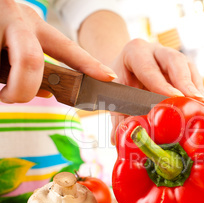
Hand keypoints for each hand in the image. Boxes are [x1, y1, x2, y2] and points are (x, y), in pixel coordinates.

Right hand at [0, 0, 116, 102]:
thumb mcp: (17, 38)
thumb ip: (32, 63)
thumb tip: (46, 90)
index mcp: (32, 25)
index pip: (67, 48)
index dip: (89, 64)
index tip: (109, 77)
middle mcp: (19, 20)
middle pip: (32, 62)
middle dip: (22, 89)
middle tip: (11, 97)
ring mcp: (0, 22)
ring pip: (4, 69)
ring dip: (2, 81)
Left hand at [109, 38, 203, 143]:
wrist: (126, 71)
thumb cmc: (122, 85)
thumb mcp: (116, 97)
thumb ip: (118, 116)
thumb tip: (121, 137)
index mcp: (135, 52)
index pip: (149, 69)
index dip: (163, 85)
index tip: (175, 98)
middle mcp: (156, 51)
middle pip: (175, 61)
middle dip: (186, 83)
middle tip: (196, 100)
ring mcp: (173, 57)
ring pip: (188, 67)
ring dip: (196, 87)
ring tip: (203, 105)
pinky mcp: (185, 67)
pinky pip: (195, 76)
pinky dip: (199, 91)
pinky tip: (202, 106)